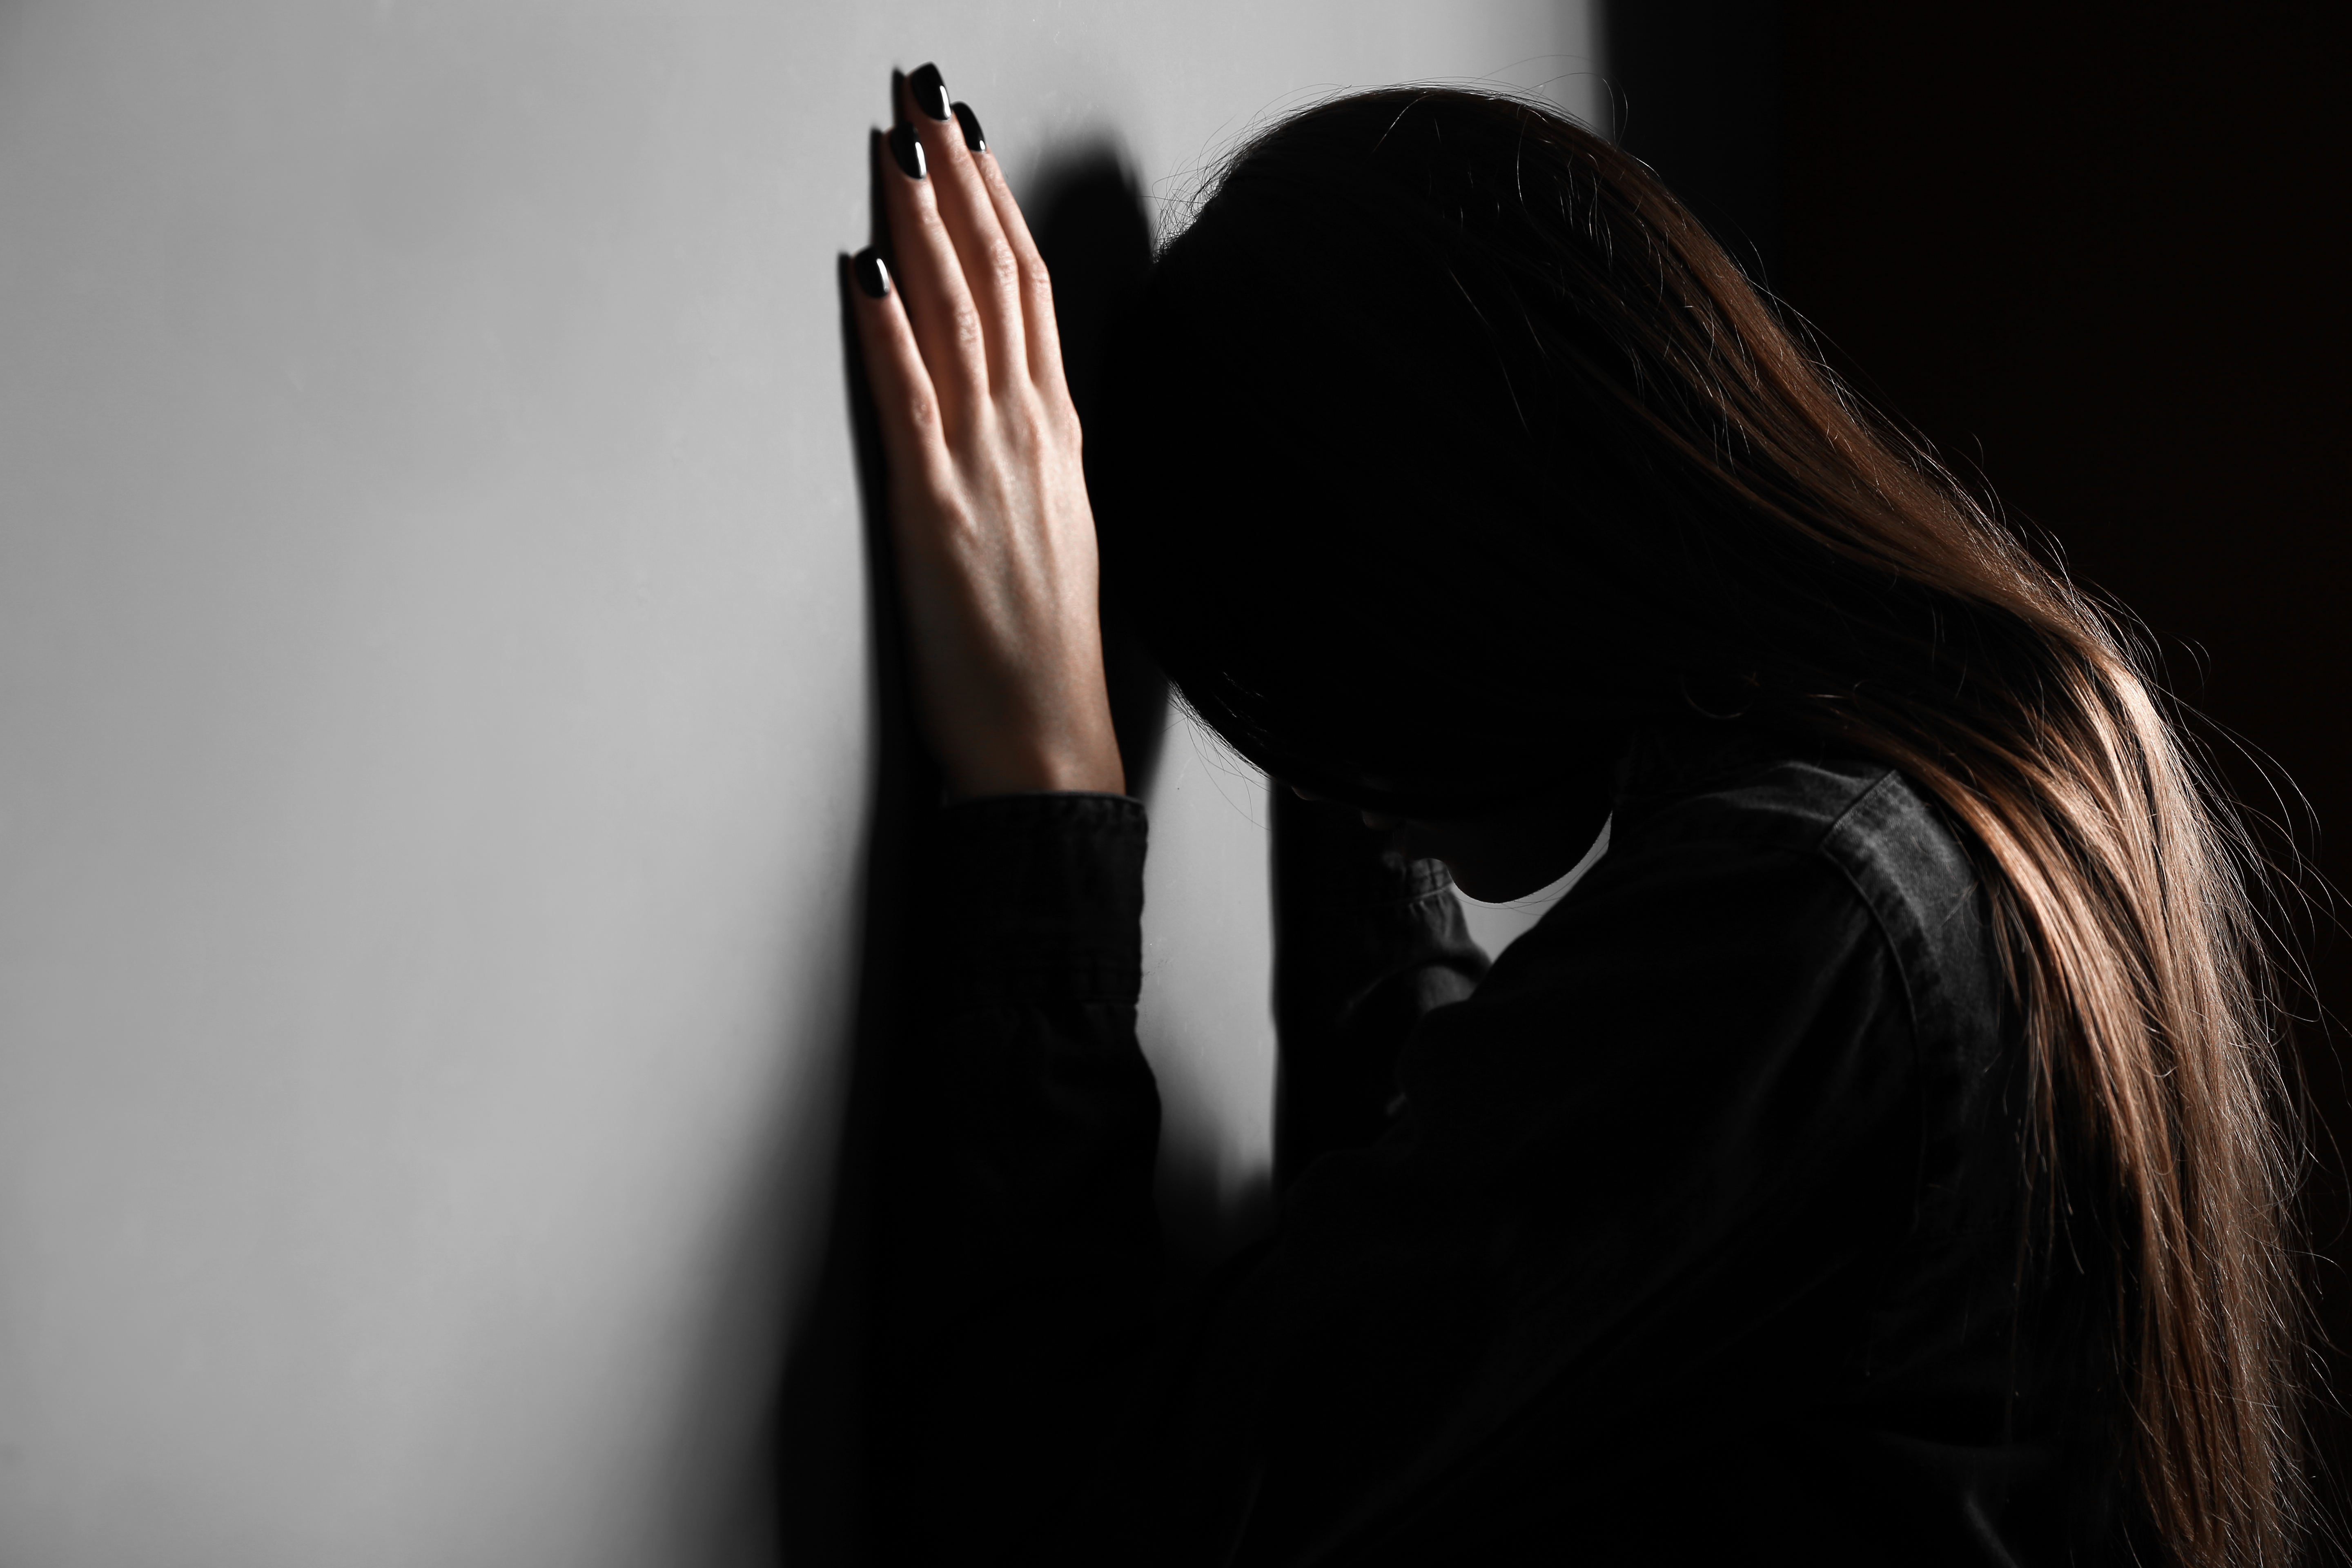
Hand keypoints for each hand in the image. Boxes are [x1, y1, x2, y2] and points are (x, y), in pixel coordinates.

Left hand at [848, 65, 1125, 799]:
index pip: (1029, 290)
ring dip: (922, 226)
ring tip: (896, 148)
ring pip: (957, 319)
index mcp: (1056, 434)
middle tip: (924, 100)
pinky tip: (862, 272)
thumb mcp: (1058, 531)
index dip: (997, 205)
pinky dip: (886, 331)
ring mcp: (986, 466)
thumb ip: (1033, 456)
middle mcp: (1029, 432)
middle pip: (995, 278)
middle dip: (957, 180)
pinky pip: (911, 402)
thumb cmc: (1044, 652)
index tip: (969, 139)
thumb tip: (1013, 401)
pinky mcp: (935, 510)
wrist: (1049, 741)